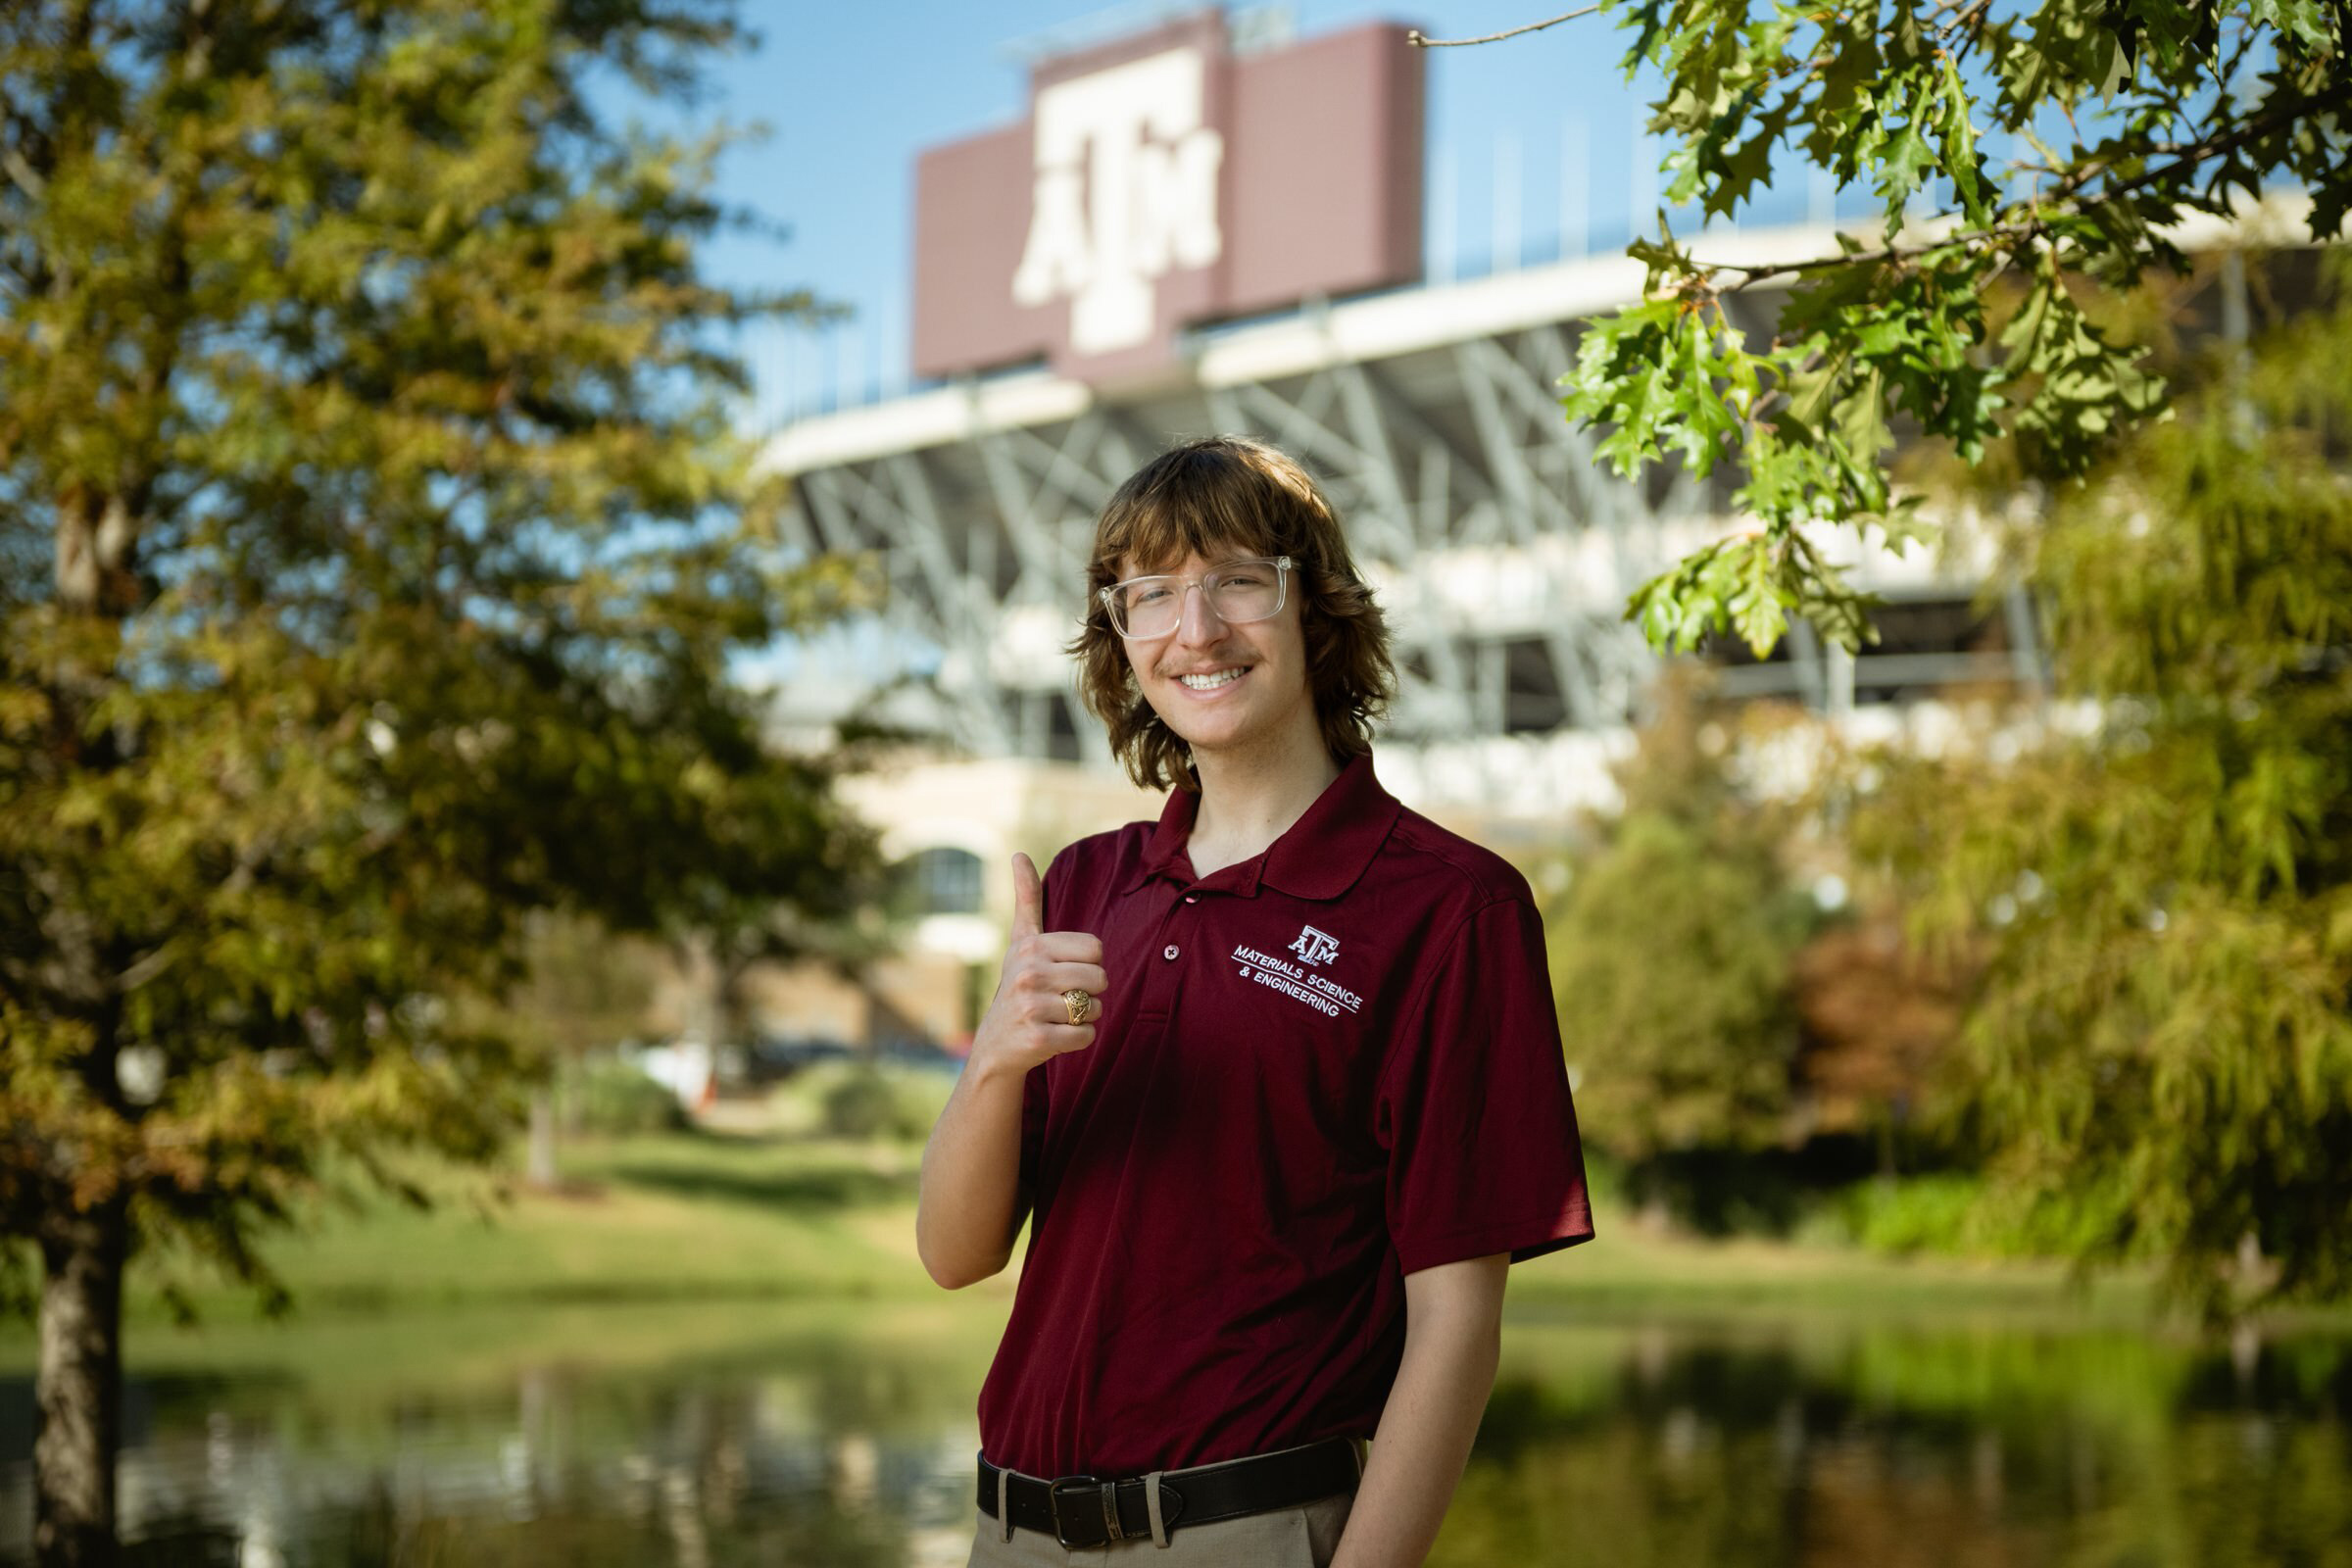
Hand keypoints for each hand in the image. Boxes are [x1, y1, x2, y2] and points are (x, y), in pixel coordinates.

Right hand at [972, 852, 1104, 1075]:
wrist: (995, 1046)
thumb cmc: (1018, 987)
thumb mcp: (1020, 942)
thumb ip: (1027, 899)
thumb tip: (1018, 853)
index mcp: (1031, 946)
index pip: (1095, 948)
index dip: (1087, 964)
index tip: (1062, 972)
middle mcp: (1028, 973)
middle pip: (1100, 978)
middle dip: (1089, 992)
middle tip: (1062, 999)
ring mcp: (1031, 1007)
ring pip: (1095, 1008)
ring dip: (1084, 1017)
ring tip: (1057, 1017)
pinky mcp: (1037, 1039)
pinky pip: (1087, 1035)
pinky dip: (1079, 1039)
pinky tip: (1055, 1036)